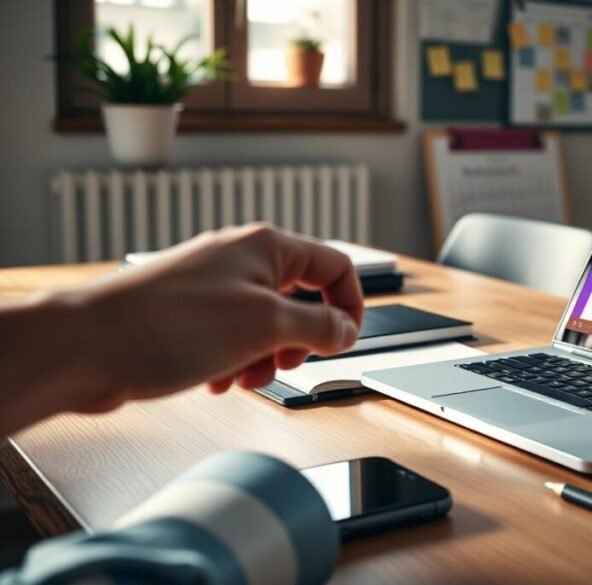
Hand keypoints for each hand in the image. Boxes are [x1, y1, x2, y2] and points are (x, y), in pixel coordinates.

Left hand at [61, 224, 362, 412]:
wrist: (86, 347)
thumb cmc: (167, 326)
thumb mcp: (265, 326)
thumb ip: (318, 327)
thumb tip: (347, 329)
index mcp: (266, 247)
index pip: (336, 266)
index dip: (351, 306)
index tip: (347, 341)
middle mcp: (240, 260)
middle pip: (301, 300)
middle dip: (301, 341)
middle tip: (288, 362)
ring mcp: (212, 287)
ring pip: (266, 326)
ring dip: (265, 358)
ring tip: (242, 377)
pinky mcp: (189, 315)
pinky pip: (232, 339)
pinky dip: (234, 362)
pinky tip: (215, 379)